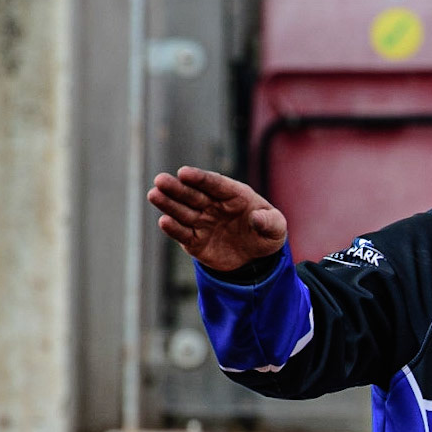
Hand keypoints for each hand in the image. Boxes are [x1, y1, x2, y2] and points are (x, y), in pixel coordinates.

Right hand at [149, 166, 287, 271]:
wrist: (257, 259)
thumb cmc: (266, 234)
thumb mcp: (277, 228)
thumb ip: (270, 222)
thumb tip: (257, 218)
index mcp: (233, 194)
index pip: (214, 183)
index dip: (199, 178)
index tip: (184, 172)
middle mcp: (213, 205)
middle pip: (192, 194)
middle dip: (176, 187)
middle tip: (160, 180)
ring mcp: (202, 222)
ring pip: (182, 211)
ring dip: (168, 204)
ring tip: (154, 195)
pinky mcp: (195, 241)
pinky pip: (183, 234)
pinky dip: (174, 229)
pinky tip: (164, 221)